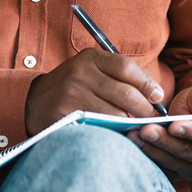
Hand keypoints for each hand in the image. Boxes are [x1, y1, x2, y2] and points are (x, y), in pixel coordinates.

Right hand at [25, 48, 165, 134]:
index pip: (127, 68)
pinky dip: (114, 132)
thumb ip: (119, 76)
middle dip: (144, 109)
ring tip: (135, 127)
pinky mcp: (65, 115)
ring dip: (130, 123)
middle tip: (150, 118)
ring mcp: (71, 95)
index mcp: (90, 58)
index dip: (147, 84)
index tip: (157, 97)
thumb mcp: (91, 70)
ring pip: (116, 113)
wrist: (34, 102)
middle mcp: (80, 73)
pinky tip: (118, 134)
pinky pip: (100, 127)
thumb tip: (155, 94)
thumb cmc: (73, 87)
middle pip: (125, 93)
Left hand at [130, 86, 191, 180]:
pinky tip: (133, 147)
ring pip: (172, 162)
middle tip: (146, 130)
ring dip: (152, 150)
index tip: (173, 126)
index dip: (191, 131)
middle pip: (186, 151)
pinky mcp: (178, 175)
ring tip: (134, 136)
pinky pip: (162, 169)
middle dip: (164, 141)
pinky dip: (147, 159)